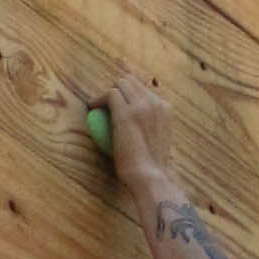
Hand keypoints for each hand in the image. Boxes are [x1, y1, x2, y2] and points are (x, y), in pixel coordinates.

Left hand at [102, 68, 175, 201]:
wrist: (151, 177)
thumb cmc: (152, 167)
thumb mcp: (158, 140)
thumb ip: (152, 126)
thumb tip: (139, 123)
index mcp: (166, 108)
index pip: (144, 88)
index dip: (129, 92)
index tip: (119, 101)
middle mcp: (156, 103)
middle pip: (132, 81)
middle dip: (118, 88)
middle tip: (107, 102)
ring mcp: (141, 106)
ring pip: (121, 83)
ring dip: (109, 93)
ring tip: (99, 105)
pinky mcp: (126, 113)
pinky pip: (110, 95)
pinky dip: (99, 100)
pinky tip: (92, 108)